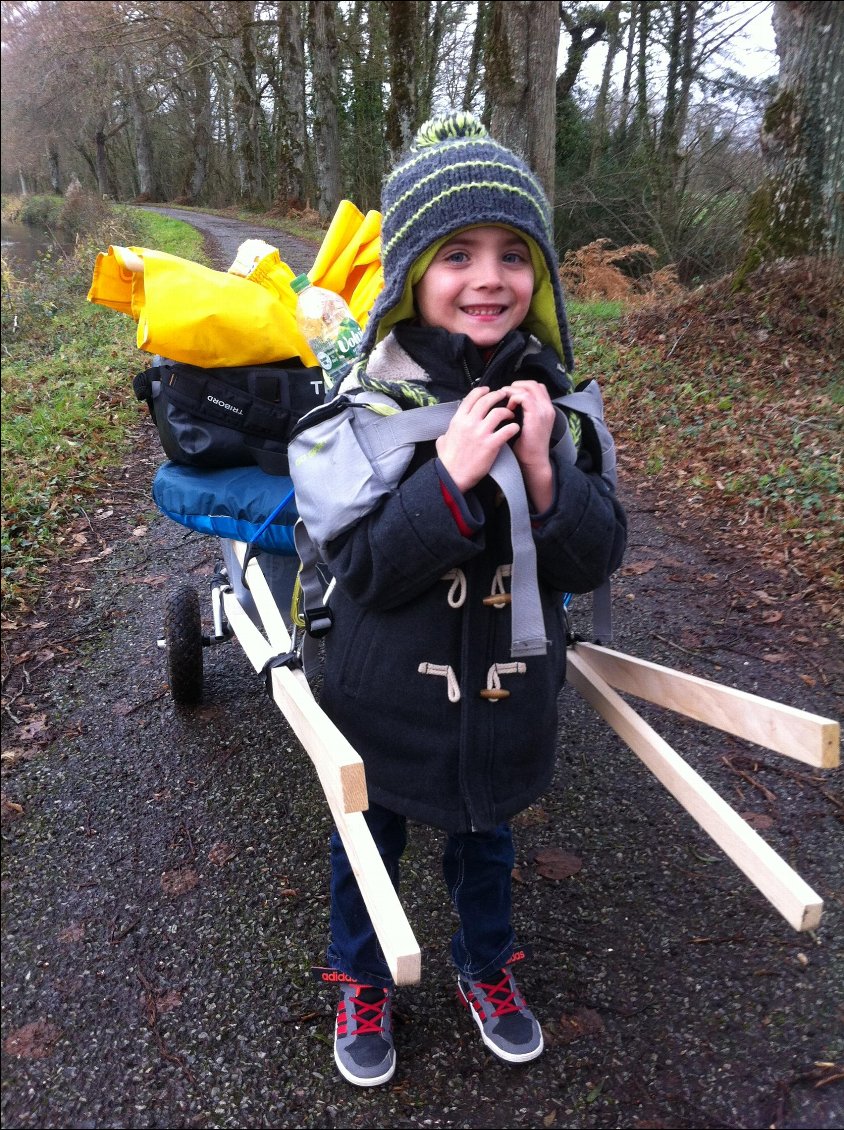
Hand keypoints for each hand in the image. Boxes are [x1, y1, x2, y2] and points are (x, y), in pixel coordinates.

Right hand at [435, 386, 517, 491]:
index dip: (481, 391)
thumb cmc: (447, 461)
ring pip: (498, 412)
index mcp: (458, 420)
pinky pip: (506, 430)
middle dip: (497, 395)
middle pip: (487, 401)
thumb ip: (446, 434)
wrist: (452, 476)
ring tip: (511, 413)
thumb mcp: (442, 442)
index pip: (471, 398)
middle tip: (504, 395)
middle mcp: (469, 423)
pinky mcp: (491, 444)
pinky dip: (513, 427)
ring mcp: (481, 433)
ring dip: (507, 411)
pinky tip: (515, 428)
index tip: (488, 390)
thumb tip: (446, 434)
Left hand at [503, 380, 554, 510]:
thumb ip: (525, 411)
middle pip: (533, 384)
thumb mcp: (528, 425)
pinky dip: (514, 399)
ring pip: (528, 388)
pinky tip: (508, 408)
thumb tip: (510, 401)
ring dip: (513, 391)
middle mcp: (548, 407)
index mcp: (547, 409)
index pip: (537, 386)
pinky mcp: (536, 416)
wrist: (533, 461)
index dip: (522, 386)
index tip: (510, 394)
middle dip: (516, 385)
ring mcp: (544, 411)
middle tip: (505, 394)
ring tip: (505, 399)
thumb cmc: (527, 447)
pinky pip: (524, 397)